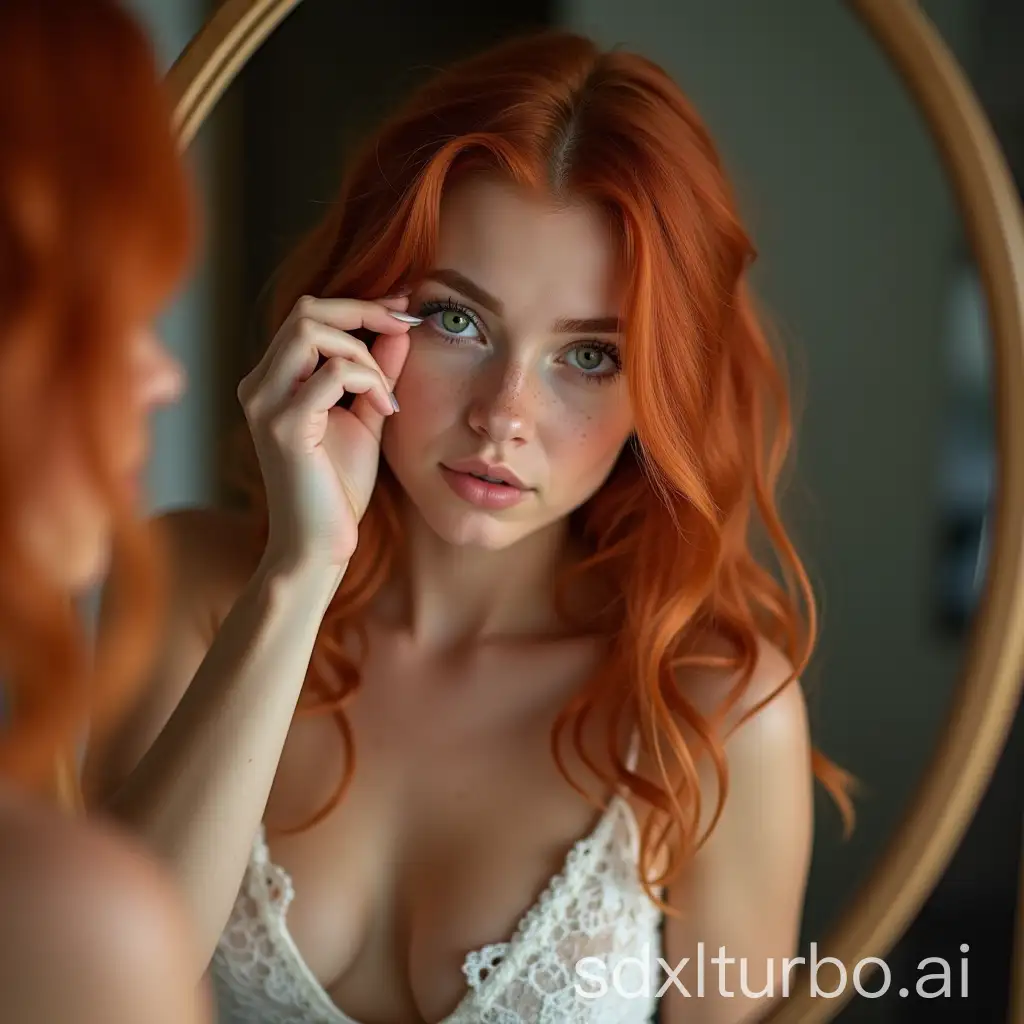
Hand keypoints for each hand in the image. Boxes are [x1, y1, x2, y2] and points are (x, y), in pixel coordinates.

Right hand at [237, 293, 415, 571]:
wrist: (319, 545)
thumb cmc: (338, 487)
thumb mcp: (365, 417)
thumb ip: (377, 372)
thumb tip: (399, 327)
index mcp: (272, 380)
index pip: (309, 315)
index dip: (359, 305)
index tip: (404, 310)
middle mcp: (259, 385)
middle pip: (307, 311)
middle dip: (364, 312)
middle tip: (406, 329)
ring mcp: (265, 404)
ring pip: (311, 330)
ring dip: (364, 351)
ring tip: (387, 391)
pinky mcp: (283, 427)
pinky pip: (331, 373)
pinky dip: (368, 380)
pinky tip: (385, 409)